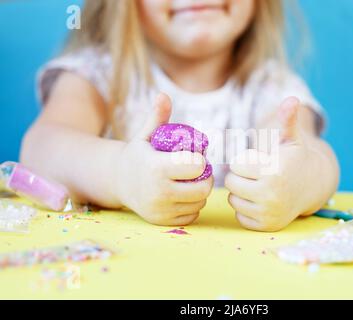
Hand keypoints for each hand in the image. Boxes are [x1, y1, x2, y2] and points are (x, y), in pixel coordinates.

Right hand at [114, 93, 212, 225]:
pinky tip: (185, 196)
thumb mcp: (145, 135)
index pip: (196, 166)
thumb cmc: (137, 155)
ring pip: (199, 203)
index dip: (201, 160)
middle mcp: (158, 192)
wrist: (117, 182)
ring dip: (201, 192)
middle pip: (203, 188)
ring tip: (193, 181)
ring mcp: (160, 210)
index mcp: (156, 168)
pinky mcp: (162, 222)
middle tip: (200, 170)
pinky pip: (191, 216)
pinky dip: (193, 206)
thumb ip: (157, 116)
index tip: (196, 156)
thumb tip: (164, 94)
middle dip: (206, 177)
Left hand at [225, 97, 324, 231]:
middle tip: (257, 174)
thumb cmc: (294, 158)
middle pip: (231, 183)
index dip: (245, 160)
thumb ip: (288, 119)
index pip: (236, 165)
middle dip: (240, 176)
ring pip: (233, 200)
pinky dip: (246, 208)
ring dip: (241, 192)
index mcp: (274, 171)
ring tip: (259, 186)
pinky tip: (261, 200)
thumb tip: (292, 98)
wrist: (312, 186)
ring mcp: (269, 213)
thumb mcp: (291, 137)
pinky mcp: (266, 226)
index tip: (259, 161)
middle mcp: (271, 195)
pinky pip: (240, 216)